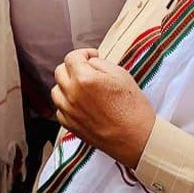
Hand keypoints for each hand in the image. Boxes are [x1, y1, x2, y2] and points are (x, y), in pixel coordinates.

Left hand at [51, 49, 155, 167]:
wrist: (137, 139)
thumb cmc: (132, 107)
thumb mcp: (121, 75)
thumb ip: (99, 64)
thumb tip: (89, 62)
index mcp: (84, 79)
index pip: (71, 57)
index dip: (83, 53)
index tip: (92, 57)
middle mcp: (71, 95)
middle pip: (60, 72)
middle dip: (73, 68)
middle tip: (88, 70)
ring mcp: (69, 112)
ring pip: (56, 91)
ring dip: (67, 85)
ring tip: (83, 88)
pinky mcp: (70, 126)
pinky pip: (60, 109)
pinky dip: (67, 104)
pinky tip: (82, 104)